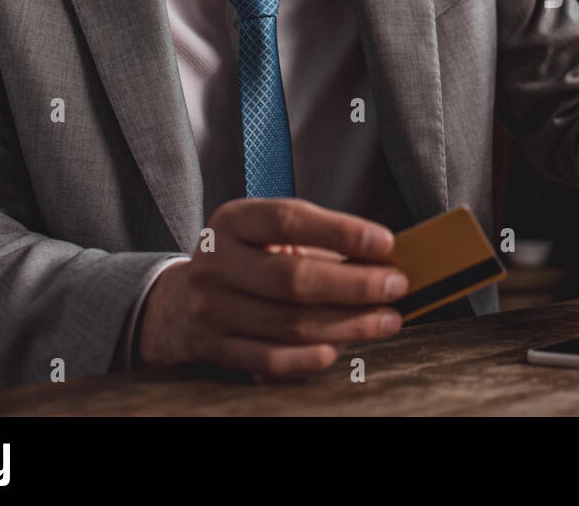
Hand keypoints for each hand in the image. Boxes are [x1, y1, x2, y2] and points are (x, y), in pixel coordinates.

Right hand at [136, 198, 408, 377]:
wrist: (181, 301)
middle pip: (293, 278)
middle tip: (397, 285)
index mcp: (231, 221)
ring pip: (289, 322)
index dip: (341, 231)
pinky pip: (269, 359)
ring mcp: (209, 309)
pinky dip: (310, 357)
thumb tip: (385, 259)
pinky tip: (343, 348)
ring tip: (387, 319)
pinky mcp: (213, 347)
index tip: (386, 242)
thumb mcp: (271, 236)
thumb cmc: (250, 260)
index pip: (289, 219)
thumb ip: (321, 242)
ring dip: (348, 324)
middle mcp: (214, 263)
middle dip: (355, 284)